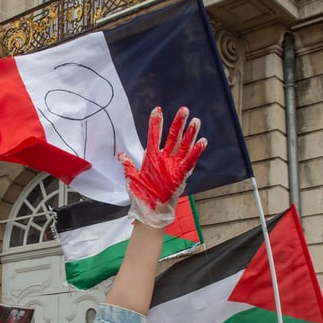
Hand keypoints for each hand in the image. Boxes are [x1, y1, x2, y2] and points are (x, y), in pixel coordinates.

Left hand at [118, 106, 206, 227]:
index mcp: (151, 158)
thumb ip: (128, 165)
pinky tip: (202, 141)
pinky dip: (196, 152)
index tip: (157, 110)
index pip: (154, 136)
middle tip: (184, 110)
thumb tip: (121, 154)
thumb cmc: (141, 196)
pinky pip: (190, 162)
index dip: (156, 123)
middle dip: (178, 123)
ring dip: (189, 134)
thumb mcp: (132, 179)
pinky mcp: (180, 175)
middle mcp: (164, 159)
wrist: (150, 212)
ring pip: (183, 146)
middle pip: (173, 137)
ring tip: (195, 121)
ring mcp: (173, 166)